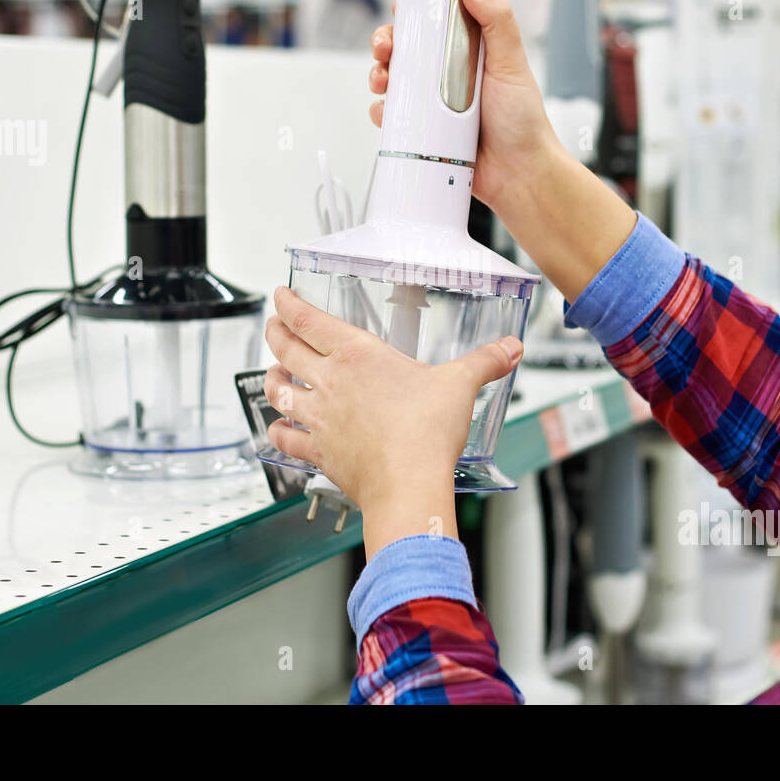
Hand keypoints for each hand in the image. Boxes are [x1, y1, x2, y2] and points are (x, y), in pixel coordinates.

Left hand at [263, 286, 523, 557]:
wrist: (408, 484)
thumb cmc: (426, 434)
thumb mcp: (460, 385)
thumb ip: (484, 362)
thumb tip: (509, 349)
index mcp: (358, 356)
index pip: (310, 320)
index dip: (289, 304)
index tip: (281, 296)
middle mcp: (331, 382)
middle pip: (285, 349)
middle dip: (274, 332)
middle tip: (272, 325)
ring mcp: (320, 418)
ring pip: (278, 391)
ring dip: (270, 379)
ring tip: (271, 373)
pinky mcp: (319, 451)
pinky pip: (285, 438)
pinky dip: (277, 431)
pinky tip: (278, 429)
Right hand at [369, 0, 555, 212]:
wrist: (519, 175)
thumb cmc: (523, 122)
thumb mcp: (512, 63)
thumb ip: (496, 21)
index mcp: (468, 51)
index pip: (435, 20)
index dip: (414, 11)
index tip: (402, 8)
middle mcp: (448, 74)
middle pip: (406, 48)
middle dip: (387, 42)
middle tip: (384, 47)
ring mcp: (433, 103)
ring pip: (393, 80)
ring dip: (379, 74)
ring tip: (383, 81)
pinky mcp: (423, 131)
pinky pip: (392, 118)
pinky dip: (383, 112)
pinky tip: (387, 112)